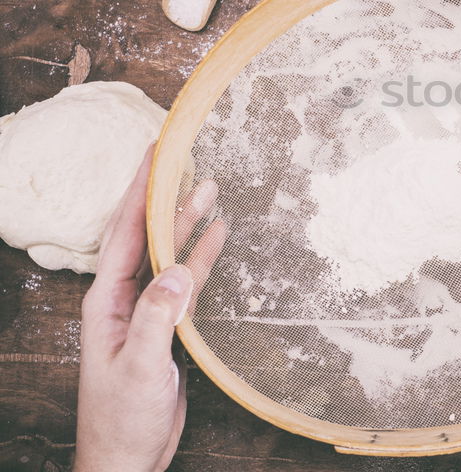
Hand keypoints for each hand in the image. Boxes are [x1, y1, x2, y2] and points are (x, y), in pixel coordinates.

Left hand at [74, 146, 224, 471]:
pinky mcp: (167, 325)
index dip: (138, 191)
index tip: (154, 155)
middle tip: (184, 160)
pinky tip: (217, 235)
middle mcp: (124, 298)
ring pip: (168, 254)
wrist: (128, 458)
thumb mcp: (140, 367)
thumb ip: (158, 317)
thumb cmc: (122, 419)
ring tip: (210, 188)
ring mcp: (146, 310)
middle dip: (164, 197)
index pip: (123, 233)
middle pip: (145, 235)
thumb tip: (178, 269)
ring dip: (187, 222)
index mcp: (106, 302)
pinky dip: (201, 255)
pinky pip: (186, 280)